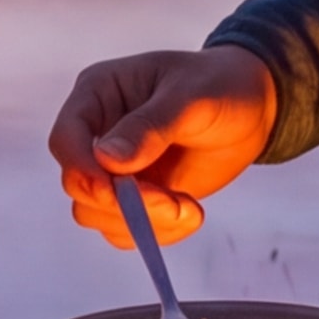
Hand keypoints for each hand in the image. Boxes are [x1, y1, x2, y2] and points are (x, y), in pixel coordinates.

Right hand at [49, 45, 277, 245]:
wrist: (252, 107)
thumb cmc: (220, 85)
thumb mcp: (191, 97)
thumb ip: (150, 127)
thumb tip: (107, 159)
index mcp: (99, 94)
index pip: (66, 138)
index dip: (81, 169)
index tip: (113, 191)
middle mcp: (97, 134)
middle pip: (78, 185)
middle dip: (125, 203)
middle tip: (175, 203)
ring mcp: (114, 170)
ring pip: (97, 215)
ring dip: (144, 223)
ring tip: (190, 209)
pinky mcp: (135, 197)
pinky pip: (125, 231)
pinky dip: (157, 233)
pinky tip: (190, 214)